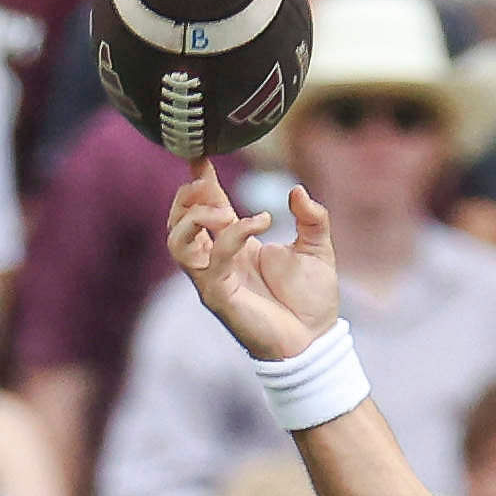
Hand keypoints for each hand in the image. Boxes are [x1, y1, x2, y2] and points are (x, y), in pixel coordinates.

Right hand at [165, 165, 339, 361]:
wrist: (316, 341)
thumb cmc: (312, 300)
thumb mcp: (317, 248)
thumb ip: (311, 217)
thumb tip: (297, 191)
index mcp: (235, 246)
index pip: (206, 208)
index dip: (200, 181)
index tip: (200, 154)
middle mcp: (218, 261)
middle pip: (178, 223)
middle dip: (188, 198)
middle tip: (209, 183)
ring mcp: (214, 280)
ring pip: (177, 243)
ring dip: (195, 217)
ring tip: (224, 209)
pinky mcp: (219, 297)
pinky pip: (212, 261)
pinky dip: (232, 236)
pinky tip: (259, 223)